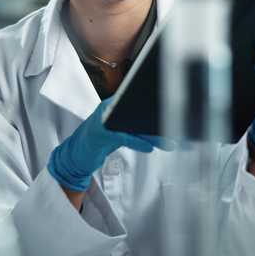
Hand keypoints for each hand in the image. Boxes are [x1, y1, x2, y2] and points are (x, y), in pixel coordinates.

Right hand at [47, 98, 167, 191]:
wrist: (76, 155)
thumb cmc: (100, 142)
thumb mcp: (120, 132)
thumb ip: (137, 128)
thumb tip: (164, 128)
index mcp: (115, 103)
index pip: (139, 100)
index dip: (158, 104)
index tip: (177, 109)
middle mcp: (109, 107)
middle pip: (138, 110)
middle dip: (160, 118)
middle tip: (178, 124)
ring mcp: (103, 120)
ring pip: (133, 124)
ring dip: (153, 134)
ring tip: (169, 142)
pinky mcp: (100, 135)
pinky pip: (122, 136)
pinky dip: (137, 141)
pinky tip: (150, 147)